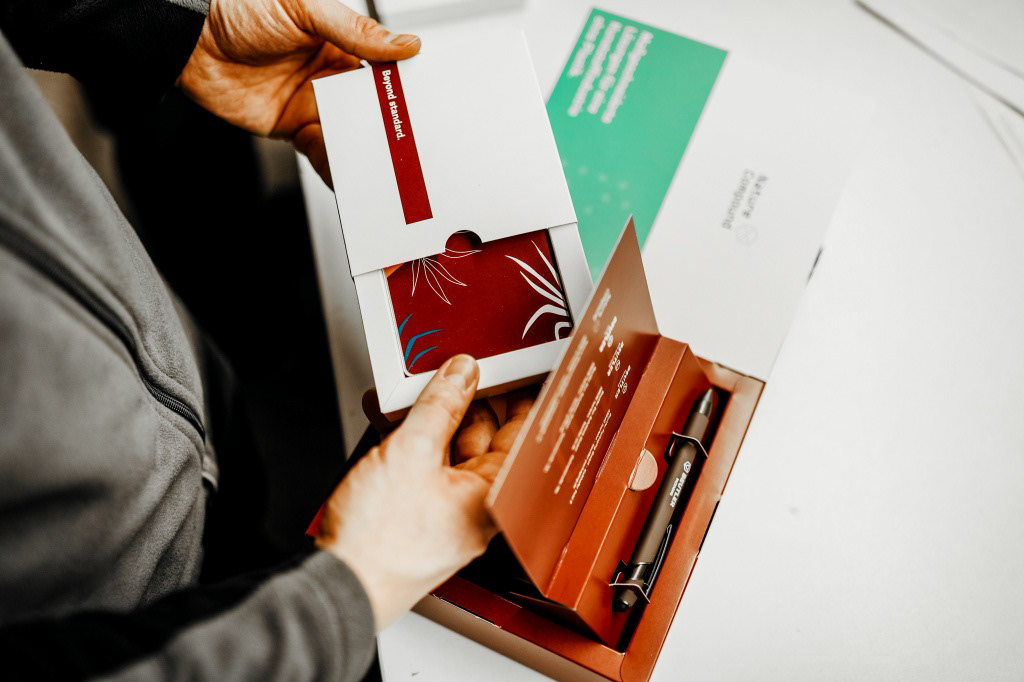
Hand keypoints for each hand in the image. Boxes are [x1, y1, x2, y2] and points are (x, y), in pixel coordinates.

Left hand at [178, 0, 420, 185]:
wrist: (188, 39)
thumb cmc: (237, 7)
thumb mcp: (305, 8)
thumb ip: (355, 31)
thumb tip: (404, 44)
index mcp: (341, 42)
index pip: (383, 70)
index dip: (400, 87)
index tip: (417, 102)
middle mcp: (329, 74)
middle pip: (371, 106)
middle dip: (386, 122)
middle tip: (401, 136)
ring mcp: (311, 103)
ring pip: (350, 131)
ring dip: (363, 144)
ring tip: (376, 155)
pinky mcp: (292, 128)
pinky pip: (321, 148)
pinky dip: (333, 157)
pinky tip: (342, 157)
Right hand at [315, 355, 534, 629]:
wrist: (340, 586)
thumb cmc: (381, 545)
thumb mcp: (412, 453)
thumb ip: (440, 406)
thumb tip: (461, 375)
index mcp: (496, 495)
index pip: (523, 433)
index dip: (519, 395)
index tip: (513, 367)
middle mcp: (478, 504)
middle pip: (483, 436)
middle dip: (467, 398)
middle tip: (455, 366)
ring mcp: (446, 508)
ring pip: (448, 447)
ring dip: (430, 414)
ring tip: (411, 386)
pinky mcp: (417, 511)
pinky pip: (422, 463)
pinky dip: (408, 437)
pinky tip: (388, 415)